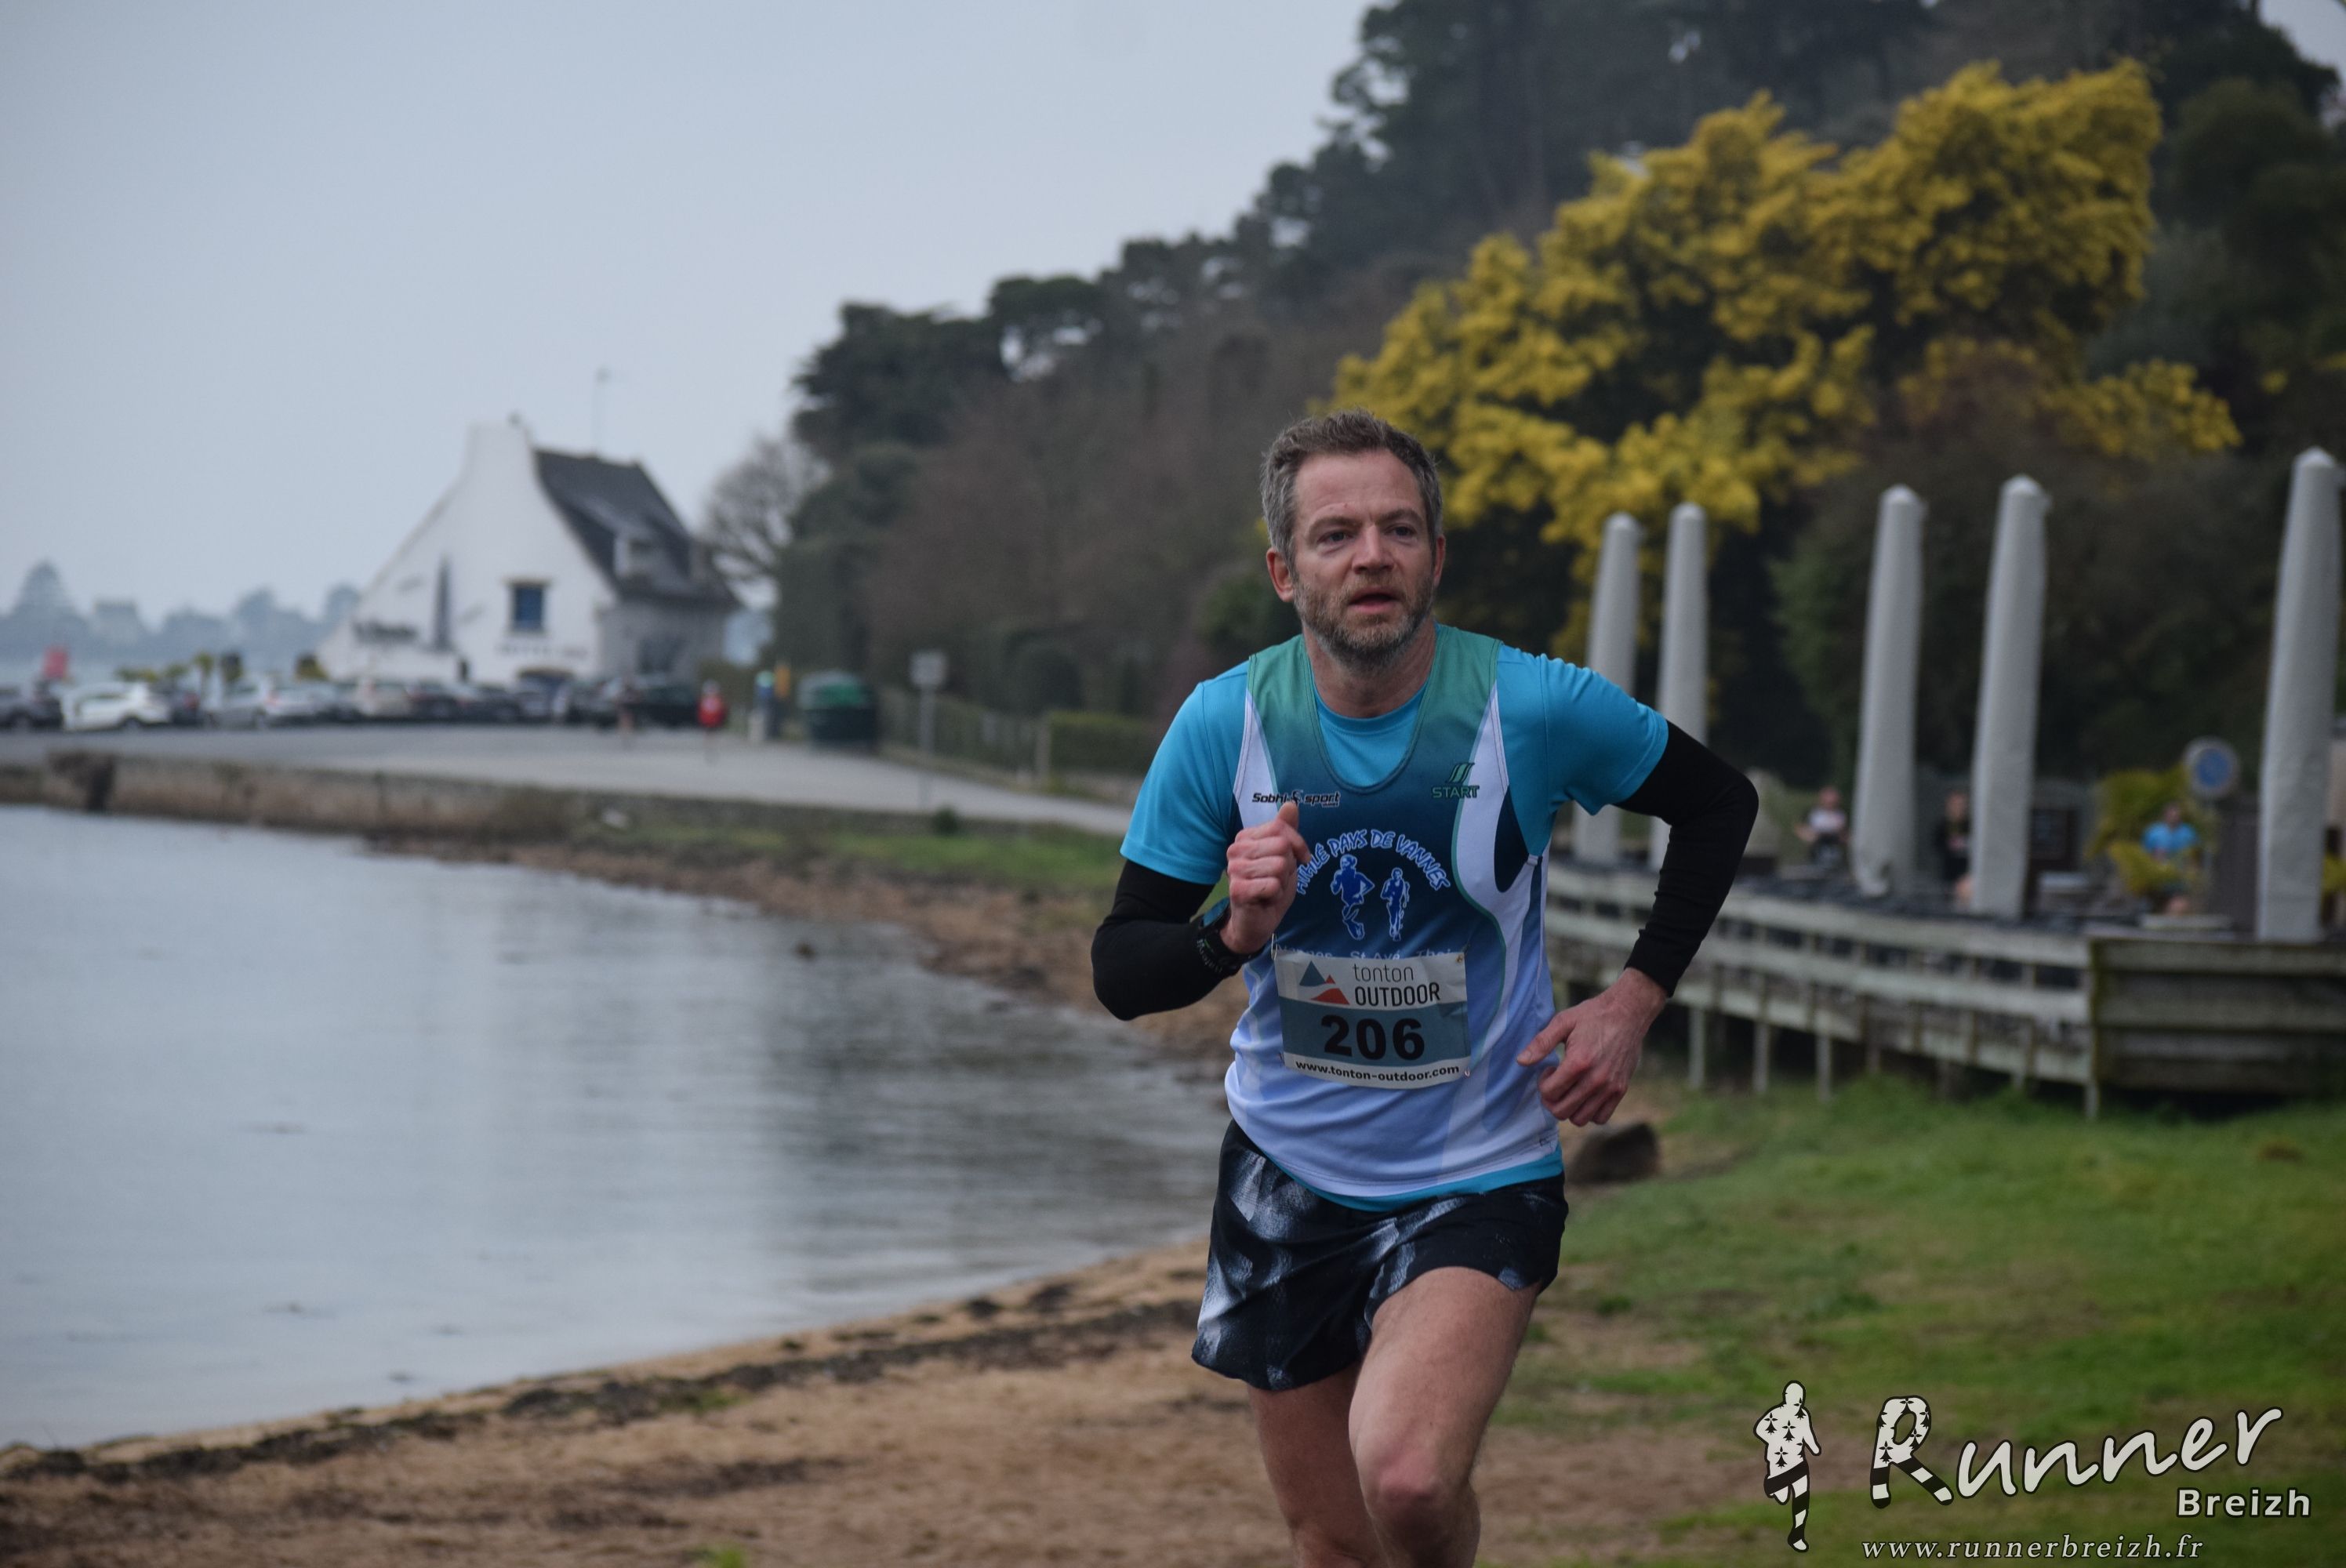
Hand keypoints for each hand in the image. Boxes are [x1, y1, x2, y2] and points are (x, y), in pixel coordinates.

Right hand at [1223, 801, 1308, 953]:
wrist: (1255, 922)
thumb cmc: (1269, 887)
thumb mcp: (1285, 856)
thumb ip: (1286, 831)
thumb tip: (1291, 804)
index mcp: (1245, 837)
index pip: (1281, 828)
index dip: (1298, 845)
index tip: (1298, 860)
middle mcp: (1236, 849)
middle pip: (1282, 846)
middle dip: (1288, 866)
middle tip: (1277, 879)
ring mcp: (1234, 869)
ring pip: (1280, 866)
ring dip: (1282, 883)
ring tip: (1270, 889)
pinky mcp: (1238, 889)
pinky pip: (1273, 885)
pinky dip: (1276, 895)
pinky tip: (1265, 899)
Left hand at [1513, 968, 1667, 1125]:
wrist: (1628, 1013)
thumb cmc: (1593, 1015)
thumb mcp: (1563, 1022)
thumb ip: (1541, 1043)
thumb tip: (1521, 1061)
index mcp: (1578, 1062)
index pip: (1549, 1093)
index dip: (1543, 1083)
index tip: (1549, 1070)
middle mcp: (1596, 1079)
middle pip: (1562, 1111)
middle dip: (1551, 1099)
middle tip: (1556, 1082)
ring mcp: (1610, 1087)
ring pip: (1580, 1119)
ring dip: (1569, 1108)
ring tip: (1570, 1088)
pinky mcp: (1621, 1090)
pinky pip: (1601, 1118)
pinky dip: (1589, 1112)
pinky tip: (1585, 1094)